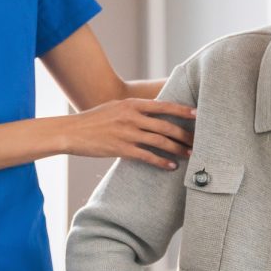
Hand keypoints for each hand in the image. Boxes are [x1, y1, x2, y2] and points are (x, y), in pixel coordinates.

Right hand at [65, 98, 195, 168]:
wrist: (71, 132)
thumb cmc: (93, 120)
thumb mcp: (114, 107)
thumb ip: (134, 109)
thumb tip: (154, 111)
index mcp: (131, 104)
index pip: (163, 105)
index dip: (182, 110)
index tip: (197, 114)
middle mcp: (132, 117)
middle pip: (166, 126)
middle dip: (184, 134)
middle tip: (198, 140)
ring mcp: (127, 133)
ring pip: (160, 142)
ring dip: (177, 149)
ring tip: (189, 153)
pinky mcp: (122, 149)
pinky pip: (147, 156)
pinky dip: (162, 162)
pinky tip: (171, 166)